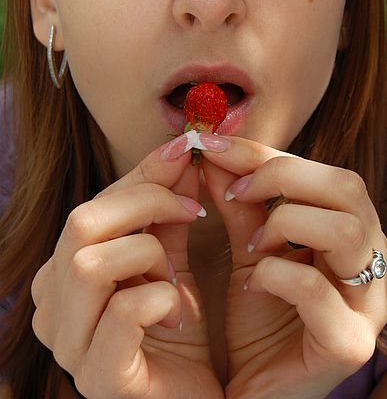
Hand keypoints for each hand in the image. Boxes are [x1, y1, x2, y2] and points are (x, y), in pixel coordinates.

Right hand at [31, 132, 223, 398]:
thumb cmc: (177, 332)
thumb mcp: (170, 261)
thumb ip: (167, 214)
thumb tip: (180, 155)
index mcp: (63, 274)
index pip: (93, 205)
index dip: (141, 175)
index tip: (184, 151)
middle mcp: (53, 307)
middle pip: (81, 224)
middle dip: (145, 203)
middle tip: (191, 210)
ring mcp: (70, 346)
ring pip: (89, 263)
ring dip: (149, 255)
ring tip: (175, 276)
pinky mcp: (100, 378)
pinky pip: (122, 312)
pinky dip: (159, 297)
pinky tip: (178, 312)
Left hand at [202, 135, 386, 398]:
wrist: (256, 389)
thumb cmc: (261, 317)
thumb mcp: (250, 249)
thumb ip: (240, 203)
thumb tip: (214, 154)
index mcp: (358, 235)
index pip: (327, 173)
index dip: (268, 153)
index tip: (213, 146)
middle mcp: (376, 264)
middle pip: (348, 188)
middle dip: (281, 177)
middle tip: (234, 192)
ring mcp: (369, 306)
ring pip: (347, 231)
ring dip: (285, 224)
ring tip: (253, 244)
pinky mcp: (349, 344)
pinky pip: (317, 289)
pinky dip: (276, 274)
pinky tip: (254, 285)